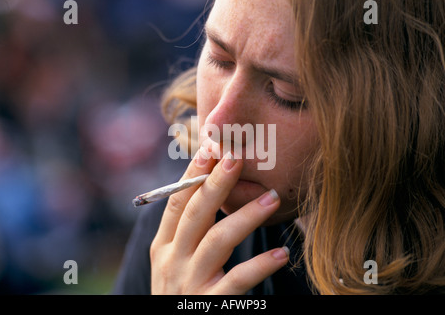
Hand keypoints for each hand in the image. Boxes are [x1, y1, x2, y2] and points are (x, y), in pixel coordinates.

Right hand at [150, 147, 288, 293]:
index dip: (193, 174)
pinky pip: (238, 281)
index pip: (176, 202)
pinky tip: (281, 253)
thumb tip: (212, 185)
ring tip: (273, 199)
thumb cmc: (183, 289)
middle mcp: (171, 262)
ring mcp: (188, 284)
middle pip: (195, 214)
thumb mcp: (176, 259)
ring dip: (246, 216)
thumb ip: (190, 229)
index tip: (212, 147)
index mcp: (162, 246)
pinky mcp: (210, 304)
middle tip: (237, 156)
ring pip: (217, 241)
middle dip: (216, 183)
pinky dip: (260, 265)